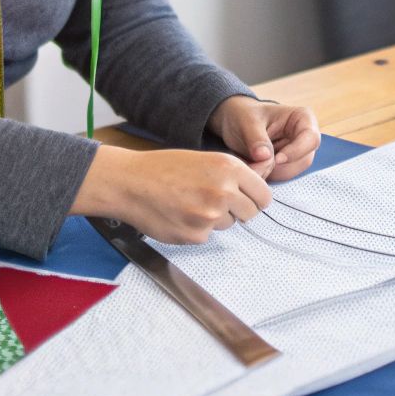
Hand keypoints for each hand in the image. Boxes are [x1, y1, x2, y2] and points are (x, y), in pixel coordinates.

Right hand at [71, 145, 270, 244]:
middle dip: (237, 211)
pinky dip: (196, 228)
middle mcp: (224, 191)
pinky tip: (179, 214)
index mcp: (229, 168)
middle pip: (250, 214)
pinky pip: (206, 236)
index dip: (256, 199)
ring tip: (190, 203)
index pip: (264, 196)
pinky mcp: (195, 235)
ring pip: (228, 225)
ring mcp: (209, 216)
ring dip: (215, 219)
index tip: (248, 200)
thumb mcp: (206, 160)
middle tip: (216, 202)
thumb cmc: (165, 168)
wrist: (130, 182)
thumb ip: (234, 175)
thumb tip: (260, 188)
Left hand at [208, 96, 321, 181]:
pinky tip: (252, 167)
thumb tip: (265, 157)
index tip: (276, 160)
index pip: (311, 139)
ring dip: (270, 173)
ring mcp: (297, 153)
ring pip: (292, 173)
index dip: (295, 152)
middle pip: (303, 161)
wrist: (234, 122)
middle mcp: (304, 137)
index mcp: (302, 118)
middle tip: (255, 166)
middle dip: (279, 167)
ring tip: (250, 164)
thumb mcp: (247, 122)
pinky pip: (280, 178)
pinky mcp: (286, 166)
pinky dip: (266, 176)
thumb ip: (256, 139)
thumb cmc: (245, 115)